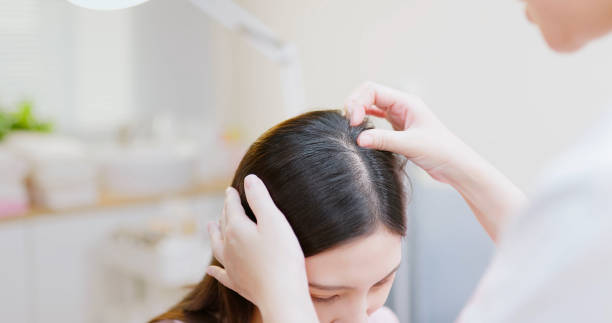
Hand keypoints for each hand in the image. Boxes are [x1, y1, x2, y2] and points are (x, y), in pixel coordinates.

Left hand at [207, 174, 317, 322]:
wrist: (281, 294)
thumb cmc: (282, 256)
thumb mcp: (274, 221)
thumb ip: (260, 199)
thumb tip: (248, 179)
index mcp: (237, 229)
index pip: (232, 207)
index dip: (232, 196)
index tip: (230, 189)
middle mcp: (228, 246)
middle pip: (224, 224)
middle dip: (225, 212)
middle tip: (225, 204)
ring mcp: (231, 266)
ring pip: (217, 246)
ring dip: (213, 235)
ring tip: (210, 227)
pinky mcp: (237, 283)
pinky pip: (221, 274)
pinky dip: (214, 270)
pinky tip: (210, 269)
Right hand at [345, 81, 474, 182]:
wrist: (455, 165)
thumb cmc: (440, 151)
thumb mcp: (410, 144)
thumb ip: (383, 140)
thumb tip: (359, 138)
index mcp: (406, 102)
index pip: (372, 90)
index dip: (357, 102)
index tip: (353, 122)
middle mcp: (401, 106)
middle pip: (369, 94)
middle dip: (354, 104)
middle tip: (348, 124)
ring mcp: (399, 116)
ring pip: (371, 105)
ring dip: (359, 112)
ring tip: (351, 126)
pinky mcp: (398, 129)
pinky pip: (376, 119)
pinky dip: (365, 121)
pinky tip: (360, 130)